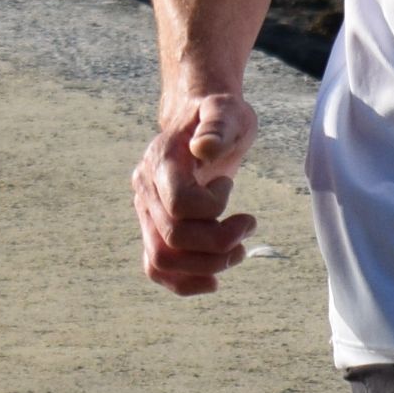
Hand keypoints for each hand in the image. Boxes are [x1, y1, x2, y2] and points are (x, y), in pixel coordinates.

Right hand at [132, 90, 259, 296]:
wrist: (199, 119)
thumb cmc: (219, 115)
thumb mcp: (228, 110)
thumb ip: (218, 125)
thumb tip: (204, 148)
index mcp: (161, 162)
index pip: (179, 205)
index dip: (213, 208)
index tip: (229, 185)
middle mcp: (146, 189)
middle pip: (172, 239)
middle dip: (219, 243)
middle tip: (247, 226)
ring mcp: (146, 211)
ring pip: (161, 261)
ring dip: (206, 266)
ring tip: (238, 251)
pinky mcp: (154, 227)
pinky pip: (156, 267)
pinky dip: (184, 282)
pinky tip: (214, 278)